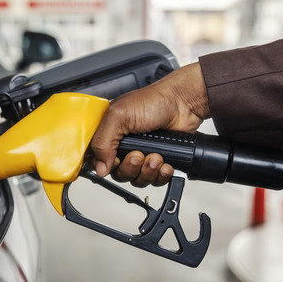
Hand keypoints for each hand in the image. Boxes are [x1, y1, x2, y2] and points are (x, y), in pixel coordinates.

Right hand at [89, 62, 209, 186]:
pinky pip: (155, 180)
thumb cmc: (154, 101)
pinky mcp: (158, 162)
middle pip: (119, 174)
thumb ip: (102, 142)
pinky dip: (161, 174)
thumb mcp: (119, 116)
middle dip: (130, 168)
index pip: (99, 161)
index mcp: (110, 134)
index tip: (116, 160)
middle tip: (138, 154)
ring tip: (156, 156)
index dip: (107, 166)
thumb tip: (99, 168)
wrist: (183, 103)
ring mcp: (142, 154)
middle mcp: (124, 146)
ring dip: (147, 171)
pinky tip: (165, 162)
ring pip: (137, 179)